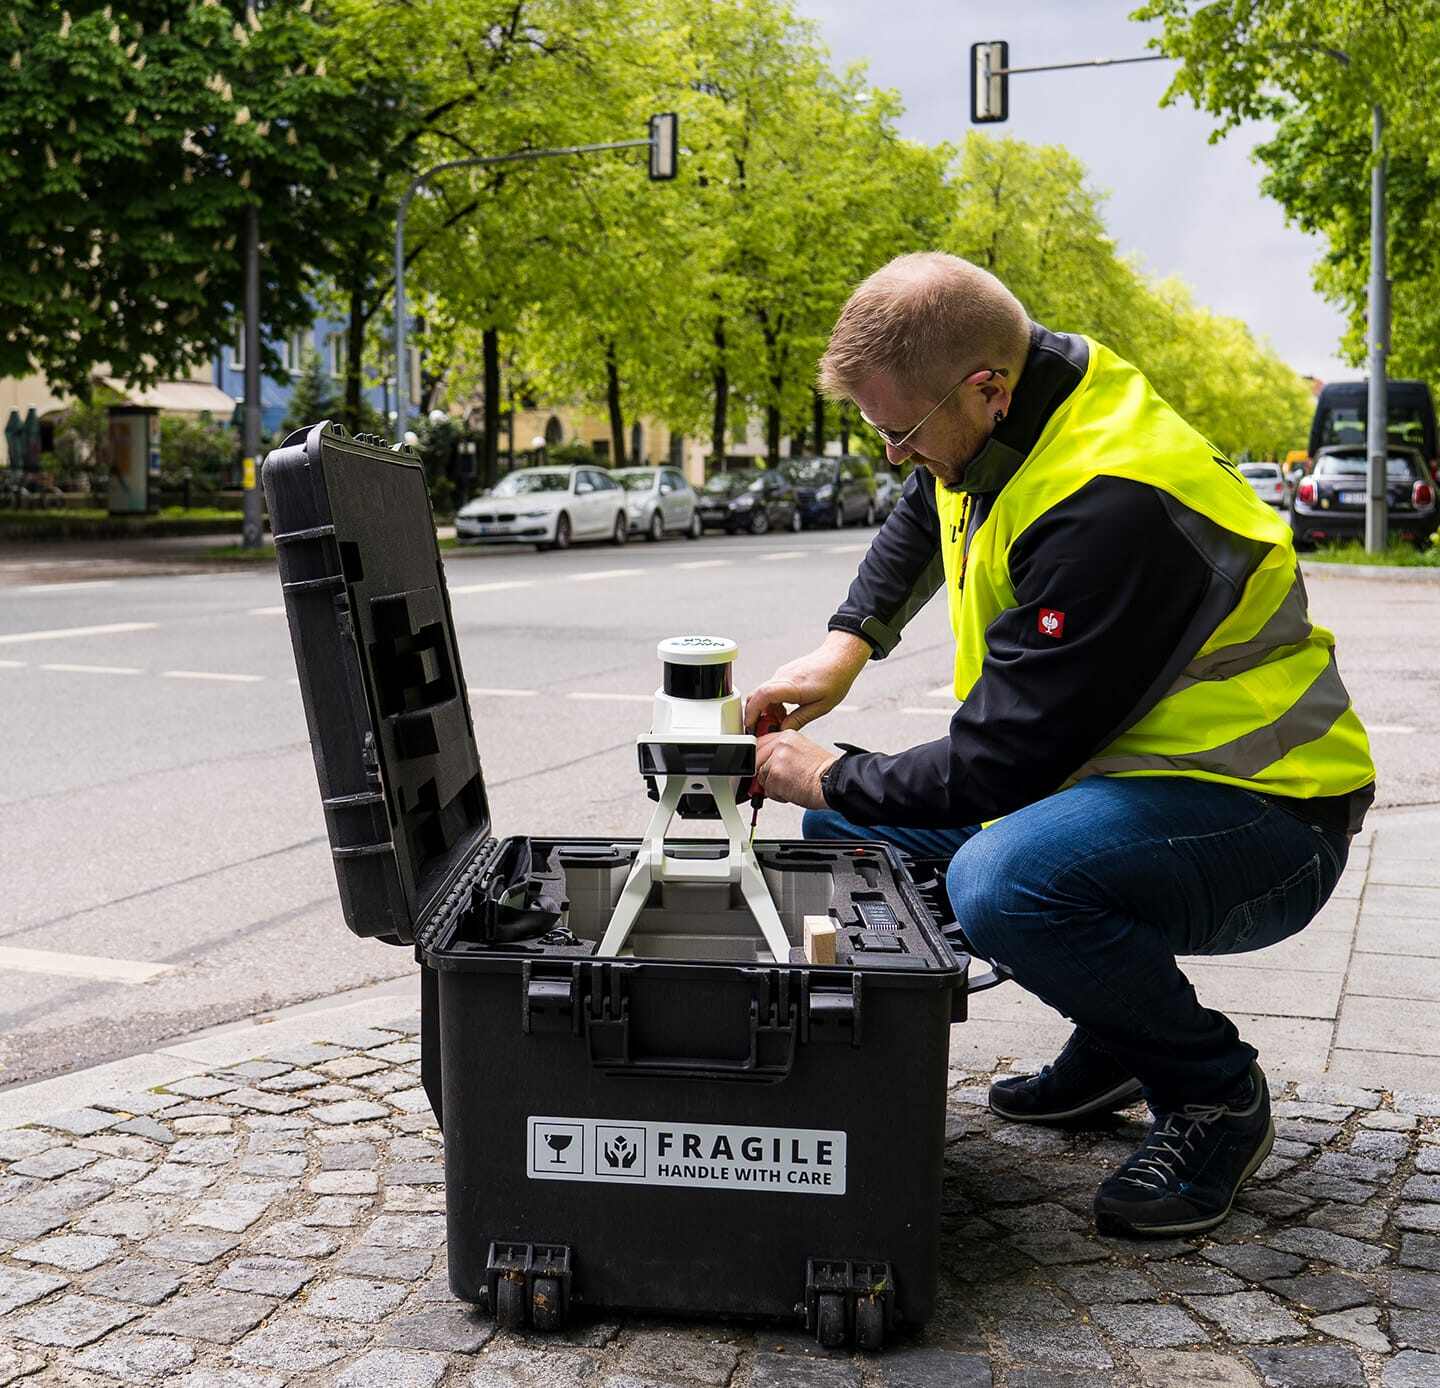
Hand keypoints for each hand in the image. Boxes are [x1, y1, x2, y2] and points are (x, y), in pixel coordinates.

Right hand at [745, 630, 870, 732]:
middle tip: (763, 729)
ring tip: (781, 721)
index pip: (763, 695)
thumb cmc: (835, 679)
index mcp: (793, 685)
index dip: (753, 712)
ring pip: (762, 694)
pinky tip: (785, 711)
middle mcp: (783, 677)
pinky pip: (770, 690)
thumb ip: (799, 719)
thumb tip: (782, 730)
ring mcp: (781, 674)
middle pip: (756, 695)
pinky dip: (772, 704)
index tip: (751, 725)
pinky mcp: (782, 674)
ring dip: (766, 710)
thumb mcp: (821, 707)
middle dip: (755, 715)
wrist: (839, 658)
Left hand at [755, 729, 839, 810]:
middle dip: (763, 773)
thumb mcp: (801, 753)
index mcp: (787, 736)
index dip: (760, 760)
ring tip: (792, 785)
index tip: (762, 767)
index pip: (760, 744)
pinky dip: (777, 795)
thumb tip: (763, 765)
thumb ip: (780, 754)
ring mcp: (778, 758)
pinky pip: (766, 789)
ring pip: (761, 776)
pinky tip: (792, 791)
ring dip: (772, 786)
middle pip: (755, 759)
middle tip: (779, 780)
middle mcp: (781, 743)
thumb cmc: (822, 773)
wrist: (835, 783)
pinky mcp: (776, 774)